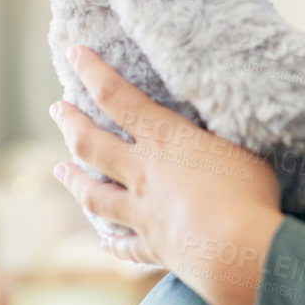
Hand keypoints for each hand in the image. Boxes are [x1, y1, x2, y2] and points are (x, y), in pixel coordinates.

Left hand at [48, 45, 285, 304]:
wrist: (235, 251)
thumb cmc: (247, 192)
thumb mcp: (242, 146)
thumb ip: (221, 135)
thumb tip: (221, 120)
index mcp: (164, 139)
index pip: (117, 97)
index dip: (93, 72)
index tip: (74, 52)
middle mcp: (143, 173)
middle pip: (92, 144)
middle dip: (71, 123)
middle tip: (57, 109)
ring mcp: (143, 212)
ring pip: (96, 195)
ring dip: (74, 181)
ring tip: (59, 169)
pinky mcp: (154, 246)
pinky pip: (126, 245)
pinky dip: (113, 243)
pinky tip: (104, 242)